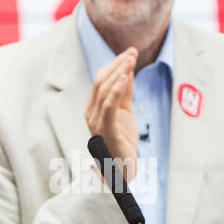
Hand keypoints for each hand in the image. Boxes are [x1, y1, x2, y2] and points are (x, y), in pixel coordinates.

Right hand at [83, 47, 138, 181]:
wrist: (122, 171)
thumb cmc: (123, 142)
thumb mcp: (125, 112)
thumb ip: (125, 93)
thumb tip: (127, 71)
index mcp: (93, 108)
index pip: (100, 80)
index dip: (114, 64)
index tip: (129, 52)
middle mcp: (91, 114)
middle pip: (101, 82)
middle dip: (117, 65)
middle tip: (132, 53)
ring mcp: (96, 123)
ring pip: (104, 92)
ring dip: (119, 74)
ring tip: (131, 61)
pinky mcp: (106, 132)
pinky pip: (109, 108)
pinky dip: (116, 91)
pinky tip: (124, 79)